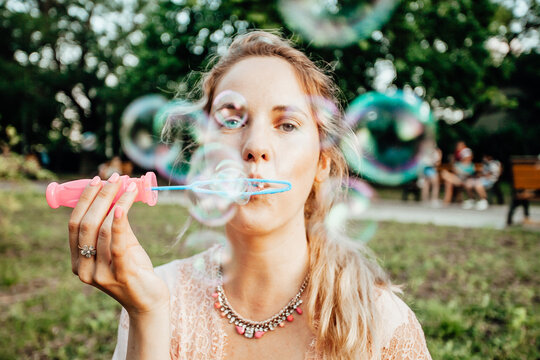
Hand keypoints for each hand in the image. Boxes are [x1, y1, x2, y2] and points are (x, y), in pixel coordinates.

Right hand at [68, 173, 169, 315]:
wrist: (148, 303)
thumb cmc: (134, 272)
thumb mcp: (122, 246)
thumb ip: (116, 225)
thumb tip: (118, 193)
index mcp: (78, 261)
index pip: (74, 224)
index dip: (84, 200)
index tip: (97, 180)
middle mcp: (84, 269)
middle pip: (86, 224)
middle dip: (100, 197)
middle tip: (115, 178)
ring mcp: (100, 274)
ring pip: (102, 230)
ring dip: (116, 203)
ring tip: (130, 186)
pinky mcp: (120, 274)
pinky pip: (116, 244)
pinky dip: (118, 222)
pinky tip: (122, 206)